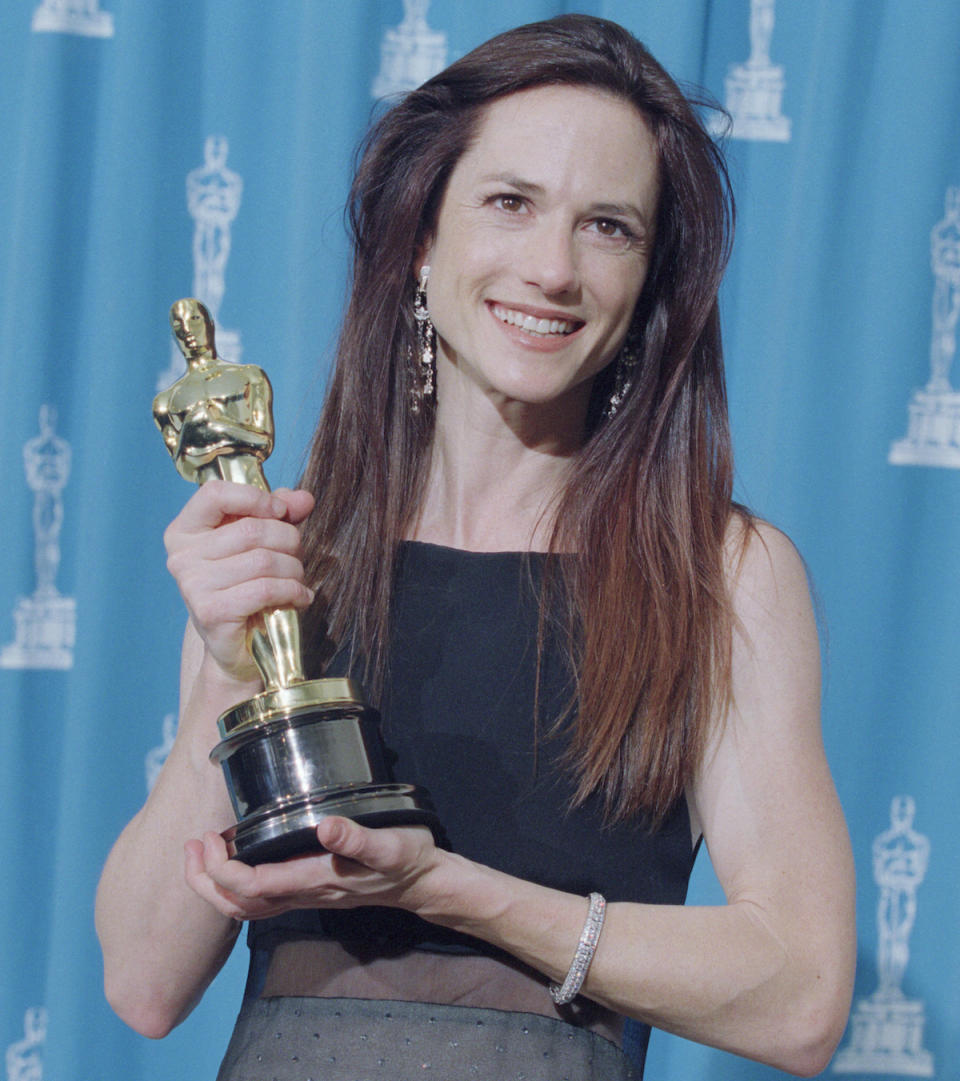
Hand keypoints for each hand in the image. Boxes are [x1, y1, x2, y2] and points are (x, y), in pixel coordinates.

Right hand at [164, 481, 315, 681]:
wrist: (239, 645)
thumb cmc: (247, 586)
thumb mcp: (261, 542)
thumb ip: (278, 514)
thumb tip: (303, 498)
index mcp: (185, 531)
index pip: (214, 494)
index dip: (255, 497)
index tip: (279, 512)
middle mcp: (182, 557)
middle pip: (252, 530)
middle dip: (288, 540)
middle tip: (295, 556)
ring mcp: (193, 586)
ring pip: (264, 560)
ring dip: (293, 569)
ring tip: (296, 580)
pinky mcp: (211, 612)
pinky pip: (265, 589)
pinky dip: (292, 591)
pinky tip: (299, 597)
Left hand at [183, 817, 445, 921]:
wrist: (421, 883)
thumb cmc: (407, 859)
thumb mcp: (390, 844)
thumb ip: (358, 839)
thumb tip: (327, 826)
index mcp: (314, 880)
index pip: (251, 887)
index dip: (221, 870)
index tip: (208, 839)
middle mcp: (302, 894)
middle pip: (237, 905)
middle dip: (204, 881)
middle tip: (192, 845)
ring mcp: (303, 896)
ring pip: (244, 908)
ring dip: (214, 884)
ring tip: (199, 852)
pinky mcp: (307, 889)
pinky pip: (258, 900)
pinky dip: (234, 885)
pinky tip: (233, 861)